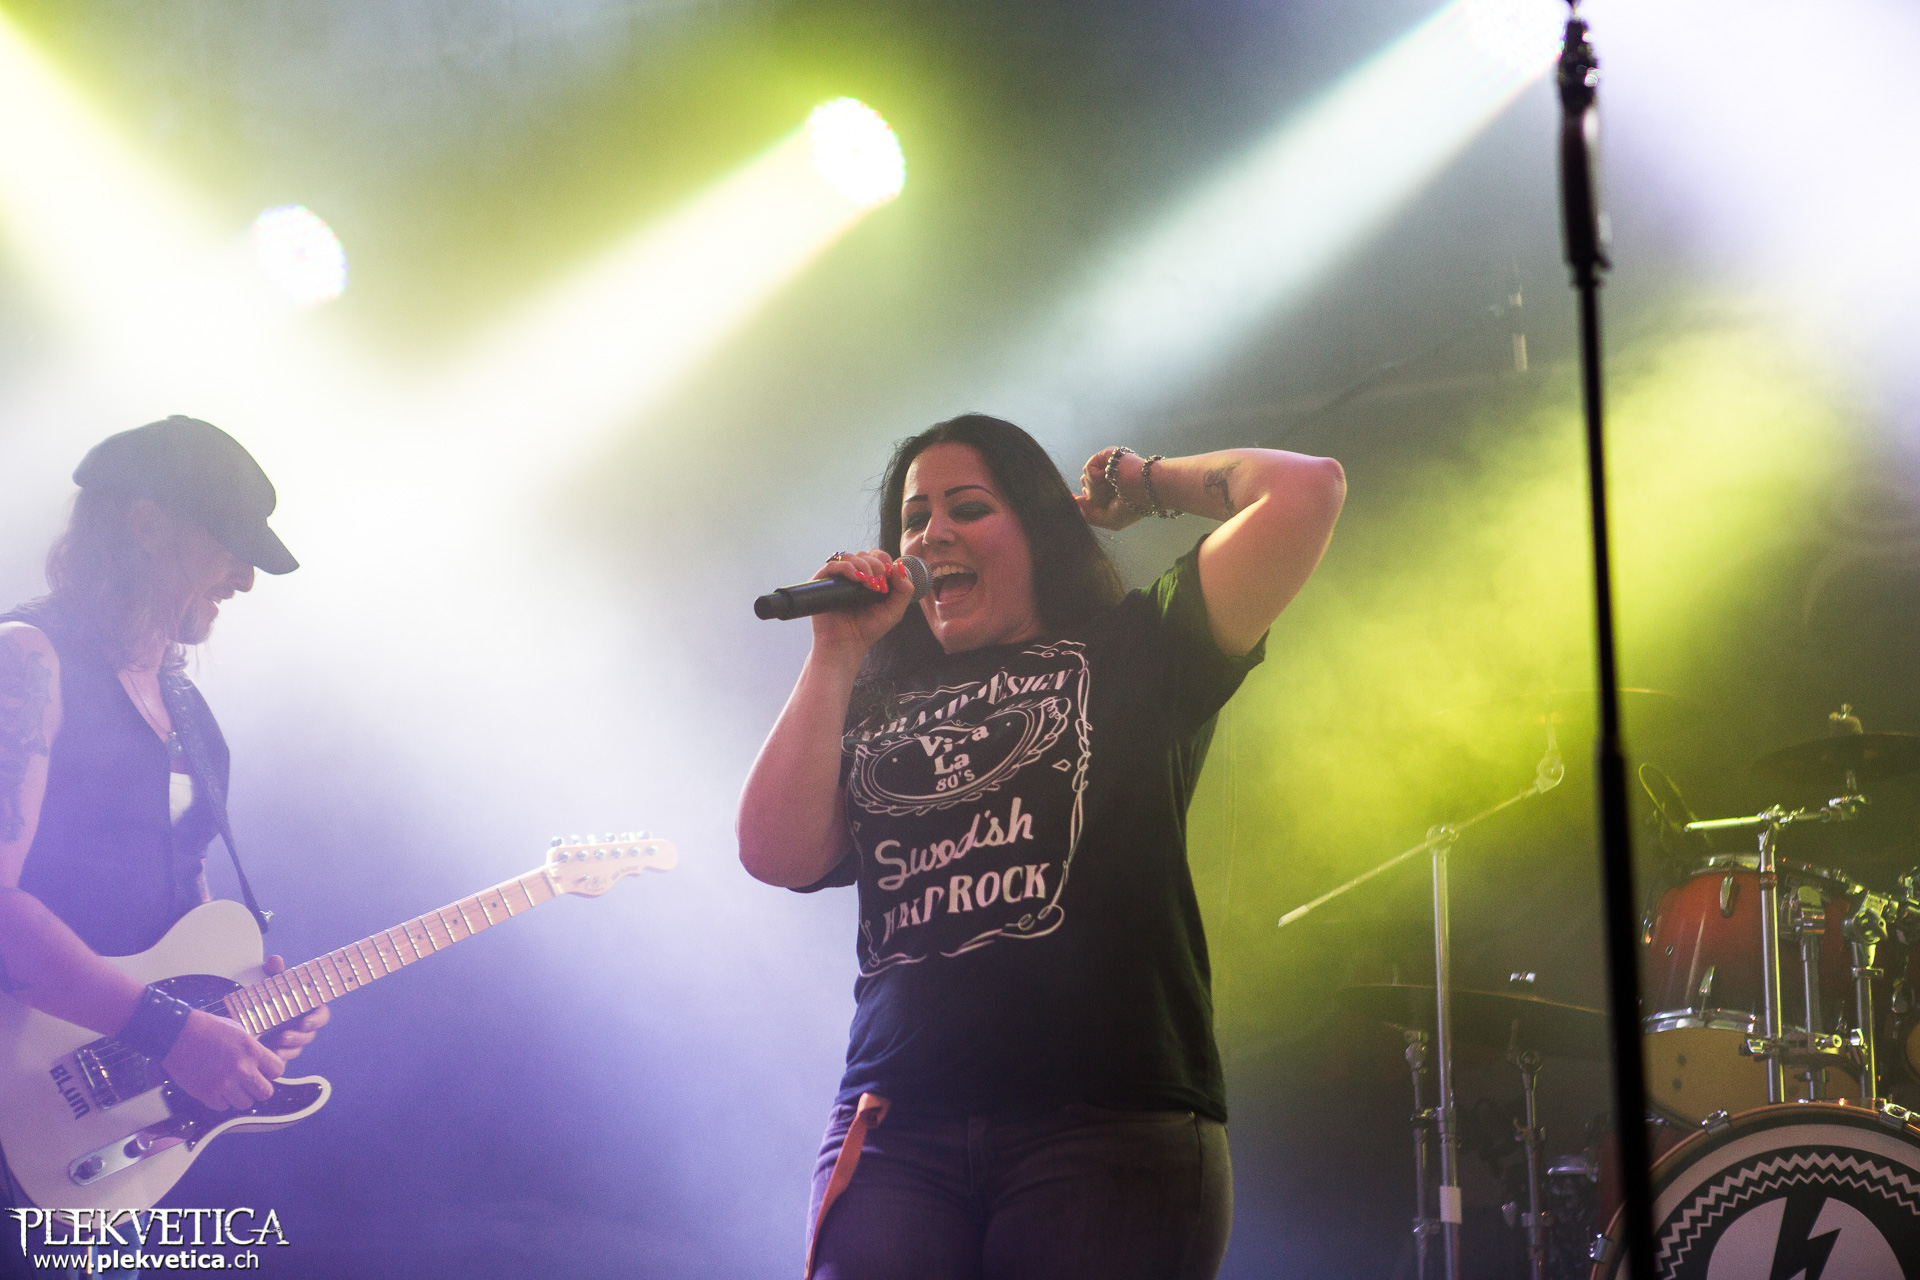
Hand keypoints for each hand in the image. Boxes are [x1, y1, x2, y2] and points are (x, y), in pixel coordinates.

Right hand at [162, 1009, 286, 1111]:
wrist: (176, 1034)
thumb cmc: (208, 1028)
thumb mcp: (239, 1031)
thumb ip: (252, 1049)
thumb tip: (261, 1063)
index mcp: (252, 1051)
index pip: (278, 1071)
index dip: (271, 1072)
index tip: (264, 1071)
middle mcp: (242, 1069)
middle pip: (266, 1093)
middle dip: (259, 1088)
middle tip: (249, 1083)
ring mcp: (224, 1084)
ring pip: (245, 1104)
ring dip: (240, 1096)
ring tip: (231, 1086)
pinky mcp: (206, 1094)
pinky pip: (223, 1107)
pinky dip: (221, 1101)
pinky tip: (215, 1088)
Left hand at [259, 954, 328, 1061]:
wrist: (243, 1015)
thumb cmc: (265, 995)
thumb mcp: (268, 983)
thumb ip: (274, 973)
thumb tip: (275, 961)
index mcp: (306, 1008)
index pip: (321, 1015)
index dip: (316, 1020)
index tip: (304, 1022)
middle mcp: (301, 1025)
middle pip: (309, 1035)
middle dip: (298, 1037)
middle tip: (284, 1036)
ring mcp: (291, 1040)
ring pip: (297, 1049)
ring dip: (288, 1049)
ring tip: (274, 1047)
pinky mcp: (279, 1051)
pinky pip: (283, 1059)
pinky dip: (277, 1058)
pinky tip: (268, 1055)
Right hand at [808, 549, 916, 659]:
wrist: (845, 645)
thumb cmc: (868, 630)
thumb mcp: (894, 611)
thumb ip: (904, 590)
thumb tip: (899, 566)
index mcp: (868, 579)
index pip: (876, 557)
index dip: (884, 561)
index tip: (889, 577)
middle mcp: (851, 576)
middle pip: (864, 554)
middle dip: (876, 565)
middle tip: (879, 584)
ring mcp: (836, 578)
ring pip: (850, 556)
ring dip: (864, 566)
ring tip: (869, 584)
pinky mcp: (822, 582)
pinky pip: (833, 565)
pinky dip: (847, 567)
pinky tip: (857, 578)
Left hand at [1076, 448, 1147, 531]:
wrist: (1148, 490)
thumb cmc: (1134, 506)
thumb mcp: (1109, 520)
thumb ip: (1088, 515)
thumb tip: (1075, 500)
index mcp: (1109, 491)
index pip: (1088, 496)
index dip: (1092, 503)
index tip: (1108, 504)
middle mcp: (1107, 477)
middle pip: (1085, 488)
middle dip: (1095, 497)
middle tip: (1114, 496)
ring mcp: (1107, 466)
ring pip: (1085, 479)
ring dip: (1097, 489)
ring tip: (1115, 487)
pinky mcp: (1107, 455)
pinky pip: (1088, 468)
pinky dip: (1096, 478)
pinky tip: (1110, 479)